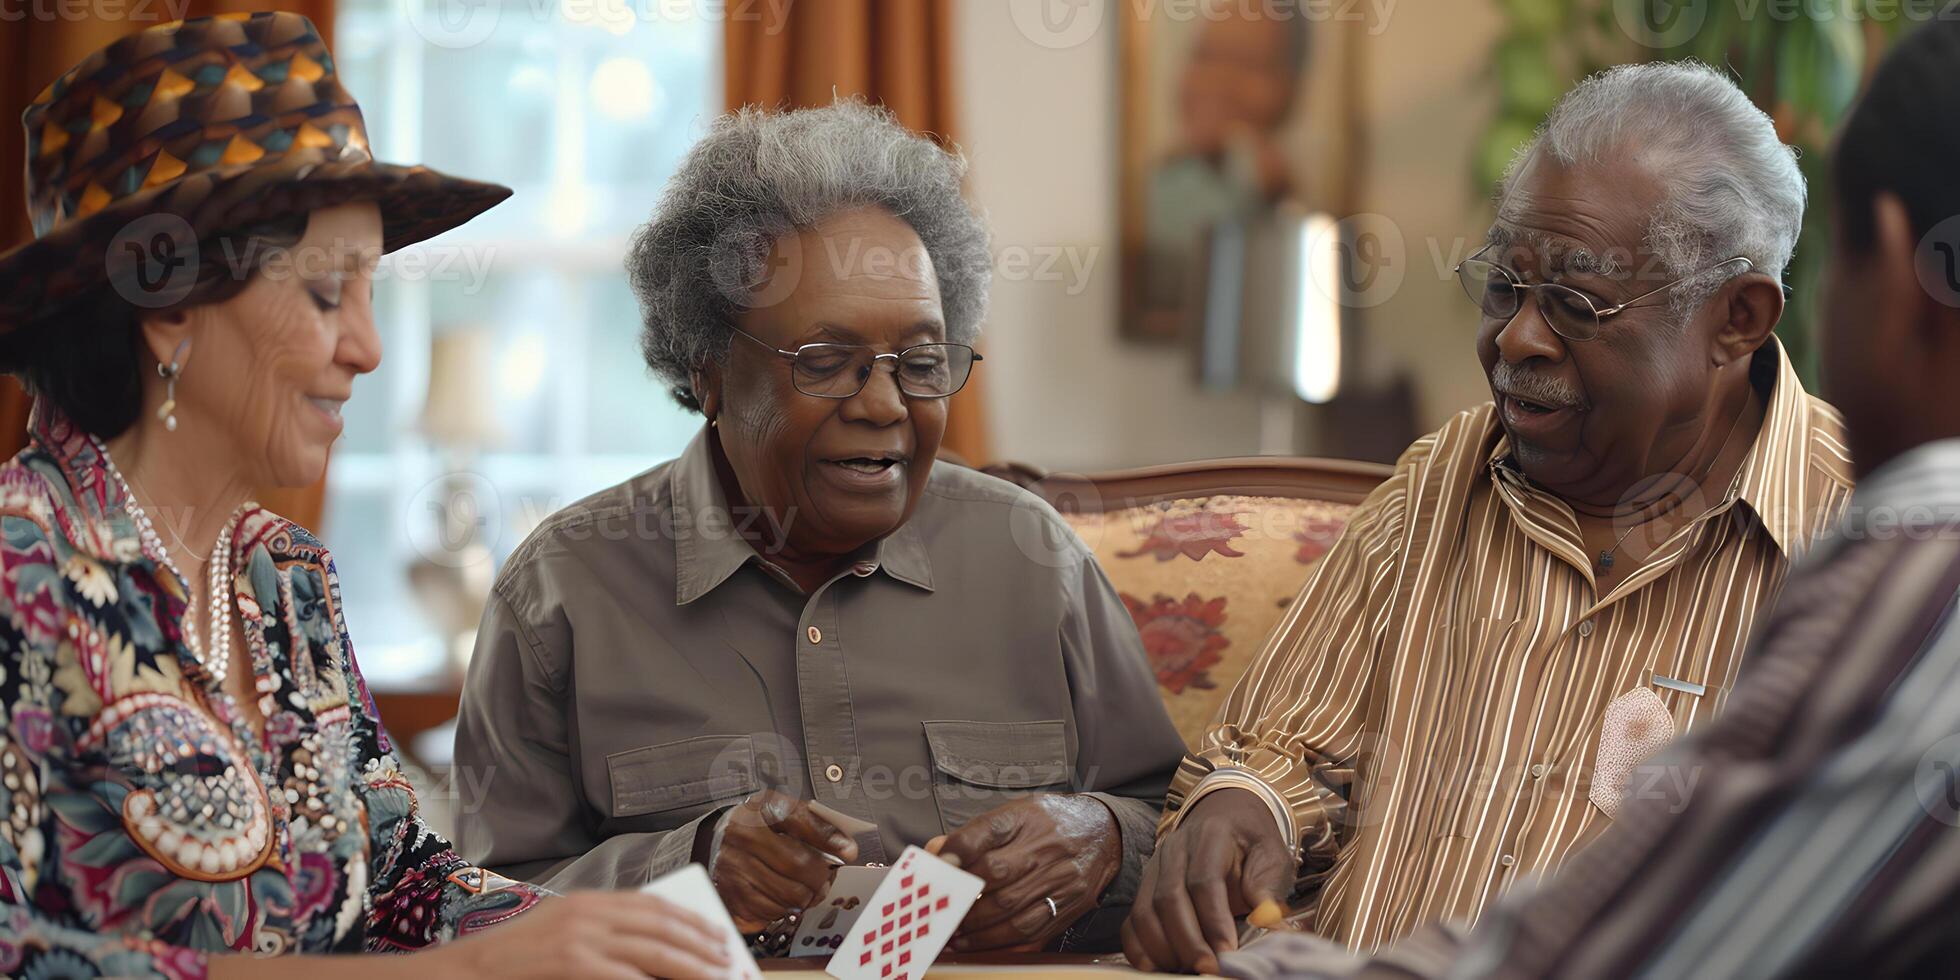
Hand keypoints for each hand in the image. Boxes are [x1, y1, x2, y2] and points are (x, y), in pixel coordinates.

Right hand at [433, 891, 730, 978]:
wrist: (465, 972)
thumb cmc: (514, 962)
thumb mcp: (561, 935)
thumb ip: (603, 937)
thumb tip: (655, 955)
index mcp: (589, 901)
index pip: (655, 906)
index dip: (692, 922)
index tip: (719, 937)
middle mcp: (590, 912)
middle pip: (664, 928)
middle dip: (703, 947)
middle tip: (731, 963)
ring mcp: (581, 937)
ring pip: (656, 953)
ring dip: (693, 970)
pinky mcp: (571, 962)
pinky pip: (626, 977)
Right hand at [710, 789, 857, 932]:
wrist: (717, 842)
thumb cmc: (757, 828)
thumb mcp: (781, 814)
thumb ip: (814, 825)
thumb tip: (846, 849)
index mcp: (759, 809)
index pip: (800, 820)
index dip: (828, 838)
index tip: (849, 852)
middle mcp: (742, 835)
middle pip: (799, 864)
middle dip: (821, 876)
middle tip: (825, 879)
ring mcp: (734, 867)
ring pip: (790, 893)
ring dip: (807, 896)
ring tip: (807, 890)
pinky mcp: (731, 895)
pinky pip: (773, 910)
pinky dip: (785, 909)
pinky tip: (783, 898)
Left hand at [931, 794, 1120, 952]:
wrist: (1104, 833)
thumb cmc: (1048, 823)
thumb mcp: (1015, 813)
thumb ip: (975, 834)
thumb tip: (937, 854)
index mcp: (1028, 817)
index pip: (988, 830)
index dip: (959, 848)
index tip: (938, 864)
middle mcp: (1046, 847)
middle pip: (998, 873)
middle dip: (962, 896)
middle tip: (938, 909)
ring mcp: (1061, 879)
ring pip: (1012, 909)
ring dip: (976, 927)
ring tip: (952, 934)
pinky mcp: (1070, 905)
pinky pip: (1031, 931)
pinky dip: (999, 942)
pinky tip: (978, 943)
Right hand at [1122, 788, 1295, 974]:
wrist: (1227, 818)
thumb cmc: (1251, 843)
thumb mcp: (1272, 857)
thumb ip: (1268, 889)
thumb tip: (1270, 924)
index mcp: (1210, 836)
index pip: (1204, 880)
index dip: (1214, 920)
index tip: (1228, 952)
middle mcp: (1175, 849)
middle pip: (1169, 898)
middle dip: (1188, 940)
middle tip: (1208, 967)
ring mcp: (1154, 868)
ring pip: (1145, 911)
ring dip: (1163, 947)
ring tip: (1187, 970)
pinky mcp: (1144, 887)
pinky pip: (1131, 920)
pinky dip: (1139, 947)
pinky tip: (1156, 967)